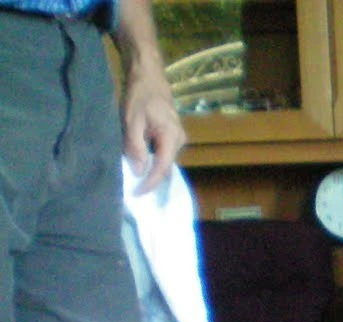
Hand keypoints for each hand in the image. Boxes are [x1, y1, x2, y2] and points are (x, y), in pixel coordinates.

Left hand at [120, 60, 185, 192]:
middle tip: (133, 190)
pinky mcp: (171, 136)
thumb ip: (135, 147)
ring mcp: (177, 139)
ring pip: (164, 161)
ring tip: (134, 180)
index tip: (136, 194)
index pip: (162, 168)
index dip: (150, 183)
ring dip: (150, 170)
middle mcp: (179, 141)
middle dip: (151, 180)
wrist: (148, 75)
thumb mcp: (131, 120)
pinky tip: (140, 164)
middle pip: (166, 168)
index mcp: (171, 138)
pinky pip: (162, 154)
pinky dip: (151, 161)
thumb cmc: (139, 95)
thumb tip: (137, 171)